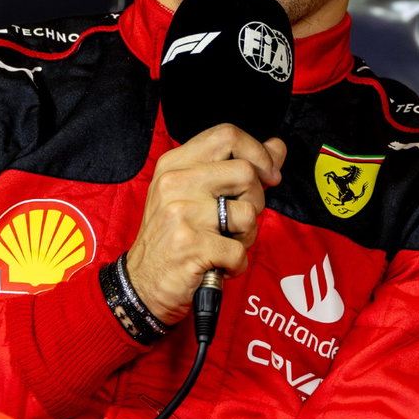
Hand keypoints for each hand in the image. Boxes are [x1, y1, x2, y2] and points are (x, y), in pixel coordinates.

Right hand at [125, 124, 285, 324]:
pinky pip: (240, 251)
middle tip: (237, 221)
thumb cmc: (174, 236)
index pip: (227, 134)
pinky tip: (218, 265)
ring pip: (248, 213)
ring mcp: (180, 212)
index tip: (267, 176)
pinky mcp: (189, 245)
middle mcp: (175, 182)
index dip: (257, 153)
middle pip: (246, 172)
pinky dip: (237, 265)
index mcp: (175, 163)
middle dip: (256, 200)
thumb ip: (237, 167)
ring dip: (247, 236)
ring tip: (224, 244)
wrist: (141, 284)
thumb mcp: (196, 193)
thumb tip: (277, 147)